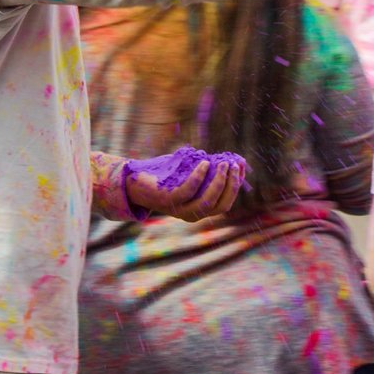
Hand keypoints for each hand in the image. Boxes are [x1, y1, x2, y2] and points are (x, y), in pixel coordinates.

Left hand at [126, 159, 244, 221]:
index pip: (225, 204)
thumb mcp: (188, 174)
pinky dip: (199, 177)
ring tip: (224, 163)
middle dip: (231, 184)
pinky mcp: (168, 201)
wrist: (132, 182)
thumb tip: (229, 159)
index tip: (240, 166)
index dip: (236, 186)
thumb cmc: (163, 176)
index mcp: (199, 210)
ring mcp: (179, 210)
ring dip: (219, 182)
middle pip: (220, 205)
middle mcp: (191, 214)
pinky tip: (205, 163)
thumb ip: (205, 171)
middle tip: (234, 164)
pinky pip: (188, 191)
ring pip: (207, 202)